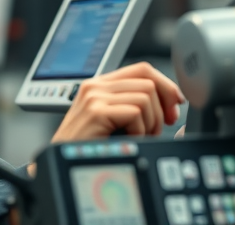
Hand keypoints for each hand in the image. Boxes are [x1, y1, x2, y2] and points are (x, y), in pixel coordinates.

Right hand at [50, 62, 184, 141]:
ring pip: (146, 96)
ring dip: (151, 122)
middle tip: (156, 130)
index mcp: (100, 85)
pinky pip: (136, 112)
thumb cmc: (89, 149)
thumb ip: (133, 106)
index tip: (174, 106)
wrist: (60, 165)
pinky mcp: (96, 111)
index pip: (143, 69)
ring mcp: (94, 96)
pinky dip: (140, 131)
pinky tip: (128, 140)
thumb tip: (173, 103)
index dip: (166, 86)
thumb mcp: (113, 122)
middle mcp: (96, 86)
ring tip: (138, 137)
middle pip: (149, 81)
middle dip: (162, 109)